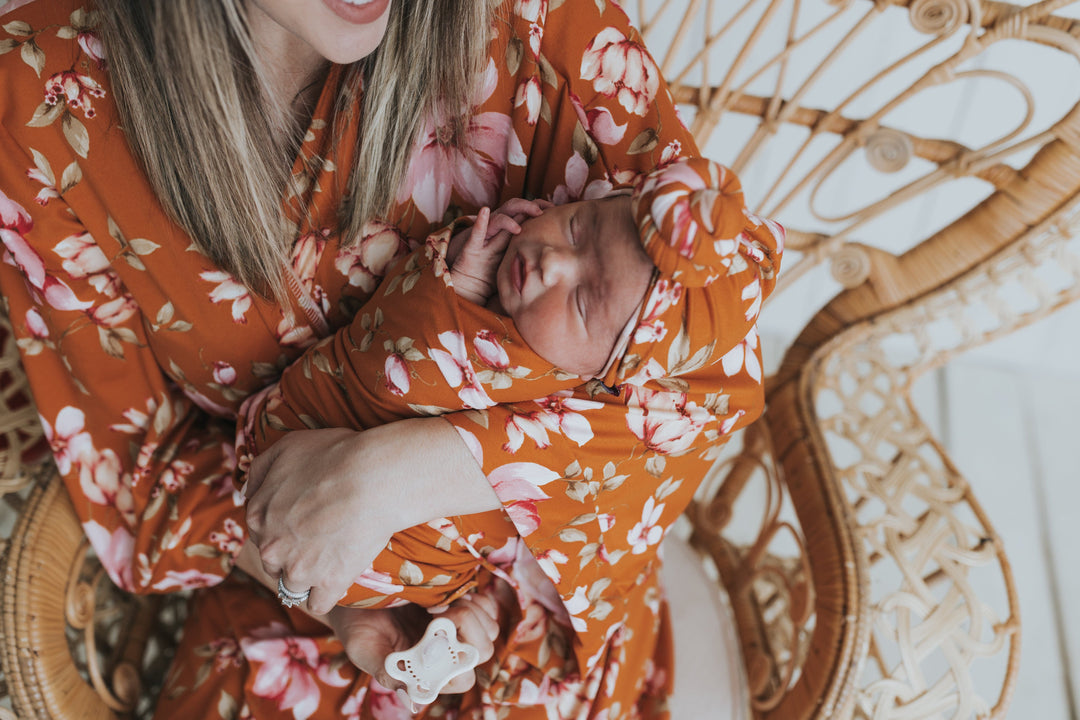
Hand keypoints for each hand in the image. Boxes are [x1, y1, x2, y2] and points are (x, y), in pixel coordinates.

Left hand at [244, 428, 394, 614]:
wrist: (373, 477)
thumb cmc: (334, 455)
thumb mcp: (287, 446)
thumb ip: (260, 470)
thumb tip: (248, 490)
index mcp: (258, 516)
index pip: (261, 533)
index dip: (283, 527)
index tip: (303, 521)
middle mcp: (271, 548)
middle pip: (274, 563)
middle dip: (291, 555)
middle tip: (318, 539)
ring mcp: (299, 570)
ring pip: (292, 586)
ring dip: (306, 577)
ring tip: (329, 559)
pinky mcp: (328, 584)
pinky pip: (319, 603)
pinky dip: (326, 594)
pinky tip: (337, 578)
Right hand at [329, 593, 500, 698]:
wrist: (356, 593)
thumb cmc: (357, 626)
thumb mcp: (364, 649)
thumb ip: (386, 672)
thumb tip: (411, 699)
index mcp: (429, 671)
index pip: (463, 679)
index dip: (458, 662)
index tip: (435, 638)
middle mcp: (448, 653)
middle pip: (484, 651)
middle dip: (468, 629)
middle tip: (439, 612)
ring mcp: (457, 628)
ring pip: (489, 629)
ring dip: (471, 612)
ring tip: (441, 601)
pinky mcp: (460, 603)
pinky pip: (487, 606)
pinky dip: (476, 599)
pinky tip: (452, 593)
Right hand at [448, 198, 551, 303]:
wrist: (470, 283)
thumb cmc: (493, 273)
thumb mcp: (513, 259)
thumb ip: (527, 252)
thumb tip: (554, 254)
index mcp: (509, 232)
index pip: (524, 212)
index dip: (537, 206)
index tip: (553, 208)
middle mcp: (497, 230)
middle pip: (513, 209)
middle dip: (528, 207)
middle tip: (542, 211)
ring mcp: (485, 236)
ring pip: (498, 219)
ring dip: (509, 219)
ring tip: (519, 227)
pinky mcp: (472, 247)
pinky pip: (477, 232)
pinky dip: (481, 222)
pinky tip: (485, 211)